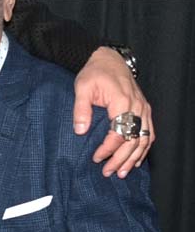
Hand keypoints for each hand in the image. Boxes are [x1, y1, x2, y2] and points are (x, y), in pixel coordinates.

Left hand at [73, 47, 153, 177]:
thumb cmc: (94, 72)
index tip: (96, 158)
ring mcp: (143, 109)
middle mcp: (137, 107)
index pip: (118, 133)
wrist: (109, 59)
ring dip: (134, 158)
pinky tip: (136, 160)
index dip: (108, 149)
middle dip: (121, 159)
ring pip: (144, 139)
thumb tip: (80, 131)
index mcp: (122, 101)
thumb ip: (81, 109)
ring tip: (122, 172)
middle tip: (108, 172)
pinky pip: (150, 133)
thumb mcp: (82, 87)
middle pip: (133, 140)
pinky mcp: (145, 110)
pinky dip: (144, 148)